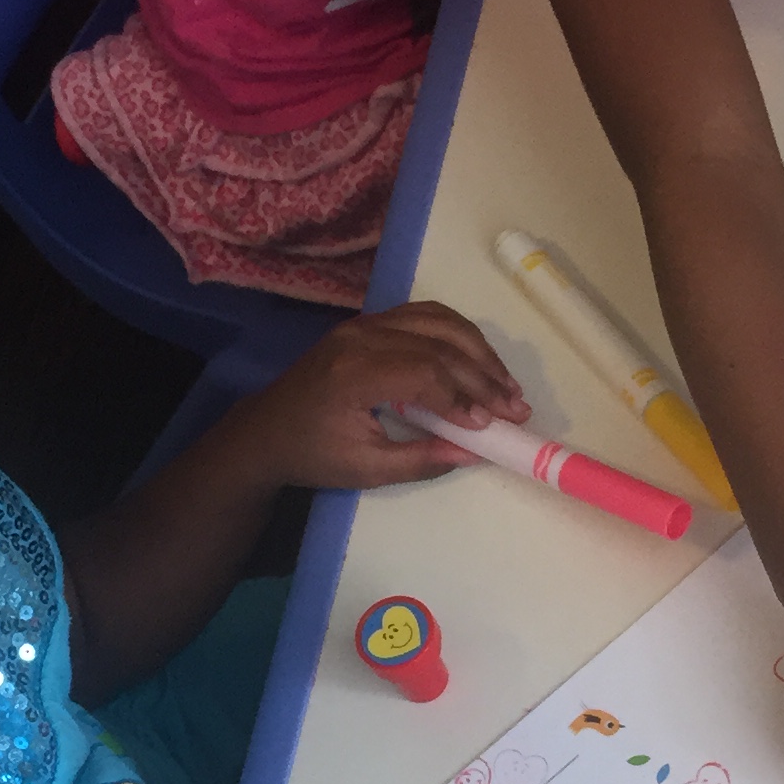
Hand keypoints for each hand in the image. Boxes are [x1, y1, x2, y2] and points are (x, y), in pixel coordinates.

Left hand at [231, 302, 527, 492]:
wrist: (268, 430)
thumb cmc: (313, 454)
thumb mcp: (366, 468)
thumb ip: (421, 460)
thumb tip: (476, 452)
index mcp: (354, 373)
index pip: (426, 373)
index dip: (463, 398)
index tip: (490, 425)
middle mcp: (362, 336)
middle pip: (439, 345)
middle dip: (483, 377)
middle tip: (516, 407)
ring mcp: (365, 323)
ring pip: (438, 322)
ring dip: (478, 351)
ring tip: (506, 384)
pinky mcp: (369, 322)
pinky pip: (423, 315)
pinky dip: (457, 334)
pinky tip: (478, 359)